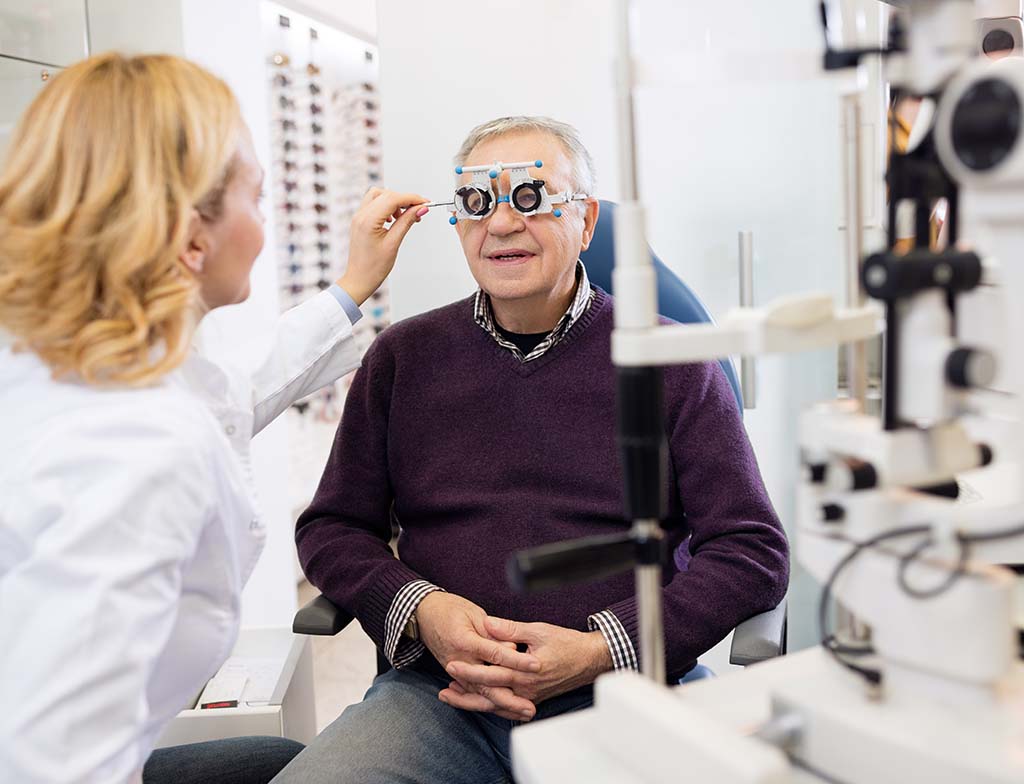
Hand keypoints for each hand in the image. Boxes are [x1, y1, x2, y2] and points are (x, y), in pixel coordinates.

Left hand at [336, 187, 428, 303]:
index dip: (412, 198)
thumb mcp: (393, 243)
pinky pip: (374, 204)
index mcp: (368, 220)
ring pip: (379, 195)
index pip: (393, 198)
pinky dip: (386, 206)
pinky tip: (393, 219)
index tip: (425, 203)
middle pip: (386, 194)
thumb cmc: (372, 267)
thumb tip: (419, 209)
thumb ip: (407, 222)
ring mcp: (358, 216)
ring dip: (394, 201)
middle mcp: (361, 215)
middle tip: (418, 211)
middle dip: (404, 200)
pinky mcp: (360, 220)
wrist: (359, 279)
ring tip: (404, 216)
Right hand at [416, 593, 540, 720]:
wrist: (424, 615)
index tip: (536, 665)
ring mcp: (457, 672)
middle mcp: (459, 660)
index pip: (495, 654)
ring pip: (481, 695)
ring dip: (503, 707)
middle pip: (487, 684)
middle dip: (510, 699)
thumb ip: (493, 632)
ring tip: (524, 713)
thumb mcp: (474, 614)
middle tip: (530, 707)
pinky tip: (507, 712)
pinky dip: (490, 704)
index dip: (516, 660)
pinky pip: (474, 695)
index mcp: (465, 640)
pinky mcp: (458, 677)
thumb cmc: (451, 609)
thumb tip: (512, 647)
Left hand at [439, 617, 612, 720]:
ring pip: (495, 706)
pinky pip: (507, 708)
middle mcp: (526, 689)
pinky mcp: (532, 699)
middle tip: (444, 688)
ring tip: (452, 696)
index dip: (470, 670)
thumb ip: (510, 629)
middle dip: (465, 692)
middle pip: (489, 695)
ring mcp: (529, 697)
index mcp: (525, 672)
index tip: (452, 664)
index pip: (491, 673)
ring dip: (473, 702)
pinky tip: (477, 701)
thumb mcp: (538, 630)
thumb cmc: (567, 643)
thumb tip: (488, 623)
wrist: (590, 660)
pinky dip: (489, 705)